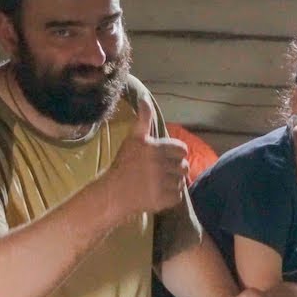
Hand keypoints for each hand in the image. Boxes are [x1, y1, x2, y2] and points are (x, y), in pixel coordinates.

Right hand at [104, 99, 188, 217]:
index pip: (182, 150)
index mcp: (155, 148)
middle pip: (184, 167)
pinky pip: (177, 196)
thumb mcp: (134, 138)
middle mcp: (159, 164)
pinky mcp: (162, 199)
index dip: (176, 154)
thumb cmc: (124, 163)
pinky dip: (170, 196)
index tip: (165, 158)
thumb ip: (144, 119)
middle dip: (174, 169)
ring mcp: (161, 183)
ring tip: (158, 182)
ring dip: (173, 182)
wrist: (113, 193)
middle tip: (160, 172)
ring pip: (181, 181)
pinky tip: (158, 193)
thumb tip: (145, 97)